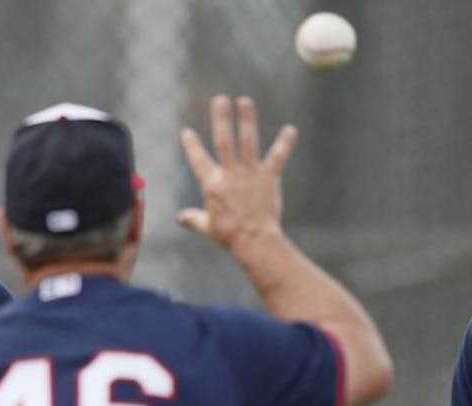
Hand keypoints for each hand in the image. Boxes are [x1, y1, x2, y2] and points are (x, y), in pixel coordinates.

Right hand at [177, 95, 297, 253]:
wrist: (254, 241)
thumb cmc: (229, 235)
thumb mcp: (207, 227)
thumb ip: (193, 219)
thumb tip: (180, 218)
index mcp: (212, 185)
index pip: (198, 160)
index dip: (191, 145)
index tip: (186, 131)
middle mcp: (230, 175)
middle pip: (223, 141)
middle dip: (221, 118)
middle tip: (220, 99)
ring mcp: (250, 175)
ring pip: (247, 142)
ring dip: (247, 120)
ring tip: (245, 100)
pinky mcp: (269, 178)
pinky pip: (278, 157)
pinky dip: (285, 143)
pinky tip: (291, 129)